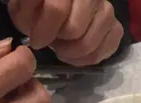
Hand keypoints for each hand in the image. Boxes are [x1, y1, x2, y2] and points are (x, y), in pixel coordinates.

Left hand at [7, 0, 123, 66]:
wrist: (65, 5)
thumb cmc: (39, 5)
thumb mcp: (24, 5)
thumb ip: (25, 13)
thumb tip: (37, 34)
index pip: (56, 9)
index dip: (43, 31)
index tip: (36, 43)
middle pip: (74, 29)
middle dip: (59, 42)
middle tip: (52, 44)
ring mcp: (106, 9)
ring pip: (90, 42)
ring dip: (73, 53)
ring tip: (63, 49)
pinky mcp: (116, 26)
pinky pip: (106, 49)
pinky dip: (89, 58)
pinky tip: (77, 55)